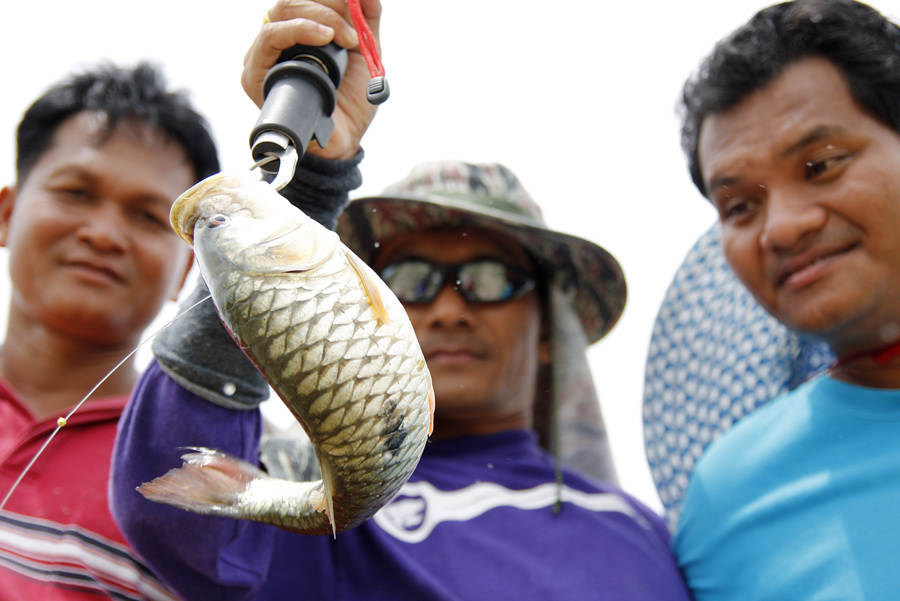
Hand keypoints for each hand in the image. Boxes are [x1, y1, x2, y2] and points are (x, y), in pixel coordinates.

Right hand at [242, 0, 381, 160]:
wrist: (344, 139)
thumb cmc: (350, 99)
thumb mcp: (366, 53)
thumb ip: (367, 21)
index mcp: (300, 29)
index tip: (357, 7)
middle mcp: (278, 38)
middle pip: (291, 0)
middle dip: (329, 5)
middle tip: (354, 27)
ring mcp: (263, 54)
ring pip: (281, 12)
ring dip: (319, 17)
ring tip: (346, 38)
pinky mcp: (255, 73)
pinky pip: (269, 37)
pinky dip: (297, 30)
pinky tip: (323, 38)